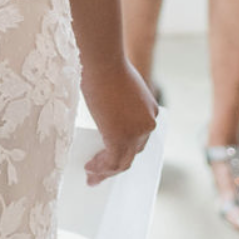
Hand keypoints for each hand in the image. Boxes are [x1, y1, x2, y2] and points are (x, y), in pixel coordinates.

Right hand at [80, 58, 157, 183]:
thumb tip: (105, 115)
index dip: (125, 149)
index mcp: (150, 112)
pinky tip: (89, 168)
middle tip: (99, 171)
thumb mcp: (118, 89)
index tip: (109, 154)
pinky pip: (112, 163)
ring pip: (123, 162)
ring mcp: (136, 134)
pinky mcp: (120, 139)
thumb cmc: (105, 68)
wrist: (104, 63)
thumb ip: (118, 106)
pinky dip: (101, 169)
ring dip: (105, 171)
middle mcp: (148, 125)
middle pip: (133, 152)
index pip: (139, 138)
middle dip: (115, 164)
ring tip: (90, 174)